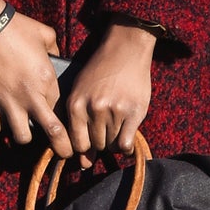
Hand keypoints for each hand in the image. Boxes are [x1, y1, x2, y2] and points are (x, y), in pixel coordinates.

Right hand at [0, 0, 71, 154]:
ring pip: (21, 137)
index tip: (71, 128)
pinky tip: (0, 121)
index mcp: (47, 80)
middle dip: (61, 147)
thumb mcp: (46, 35)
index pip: (63, 110)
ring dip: (24, 136)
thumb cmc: (17, 27)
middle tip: (64, 152)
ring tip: (24, 131)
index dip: (67, 120)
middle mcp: (30, 96)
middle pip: (52, 133)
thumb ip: (55, 49)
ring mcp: (7, 101)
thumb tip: (56, 57)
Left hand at [60, 22, 154, 157]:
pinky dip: (127, 148)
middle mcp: (93, 109)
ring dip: (114, 143)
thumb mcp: (80, 89)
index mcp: (75, 104)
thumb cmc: (101, 70)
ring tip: (118, 129)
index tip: (90, 145)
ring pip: (111, 145)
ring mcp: (114, 111)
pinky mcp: (133, 112)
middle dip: (101, 143)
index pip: (77, 143)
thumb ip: (78, 122)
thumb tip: (83, 161)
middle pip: (96, 145)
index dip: (84, 148)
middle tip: (107, 131)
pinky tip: (128, 141)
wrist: (125, 49)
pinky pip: (126, 143)